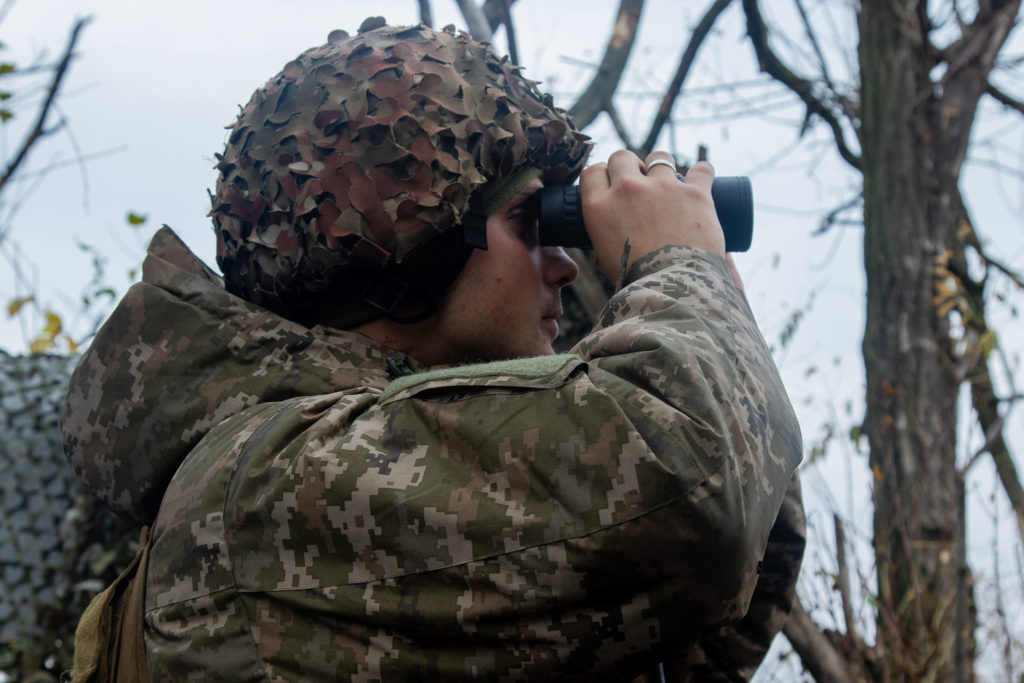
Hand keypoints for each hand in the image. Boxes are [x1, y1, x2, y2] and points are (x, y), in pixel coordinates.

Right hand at [578, 150, 725, 278]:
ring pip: (659, 157)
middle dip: (629, 166)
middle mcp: (627, 190)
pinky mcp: (694, 192)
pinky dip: (702, 173)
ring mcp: (662, 187)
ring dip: (662, 166)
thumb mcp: (608, 263)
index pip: (592, 172)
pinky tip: (702, 179)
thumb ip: (605, 250)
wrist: (674, 288)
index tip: (611, 183)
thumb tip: (606, 254)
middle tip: (639, 183)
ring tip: (669, 182)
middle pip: (622, 157)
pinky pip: (702, 169)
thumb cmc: (637, 282)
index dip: (602, 175)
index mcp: (599, 207)